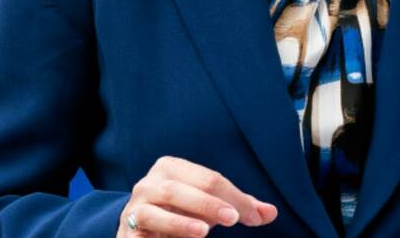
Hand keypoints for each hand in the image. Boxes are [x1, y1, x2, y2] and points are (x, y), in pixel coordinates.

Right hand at [117, 156, 278, 236]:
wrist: (139, 233)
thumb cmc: (178, 214)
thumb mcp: (209, 209)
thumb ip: (238, 207)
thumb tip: (270, 213)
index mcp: (171, 167)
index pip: (208, 178)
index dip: (233, 196)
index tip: (254, 216)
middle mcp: (150, 182)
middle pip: (182, 187)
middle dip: (209, 202)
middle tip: (234, 218)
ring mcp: (137, 204)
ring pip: (159, 204)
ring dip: (184, 218)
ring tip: (206, 230)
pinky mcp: (129, 228)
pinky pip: (147, 225)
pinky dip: (168, 230)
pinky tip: (188, 236)